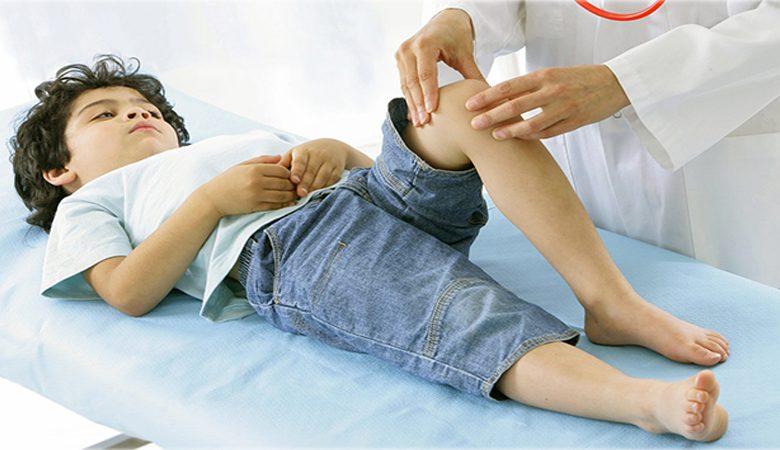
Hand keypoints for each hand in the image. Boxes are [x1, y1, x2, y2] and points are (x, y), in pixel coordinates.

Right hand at [199, 154, 298, 216]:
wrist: (214, 198)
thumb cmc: (228, 179)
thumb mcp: (243, 165)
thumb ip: (262, 160)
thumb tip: (280, 157)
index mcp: (255, 169)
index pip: (281, 169)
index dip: (289, 172)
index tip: (292, 173)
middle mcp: (257, 182)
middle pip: (284, 183)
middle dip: (293, 184)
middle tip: (299, 185)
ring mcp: (257, 196)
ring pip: (282, 195)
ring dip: (292, 195)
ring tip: (297, 194)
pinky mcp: (256, 207)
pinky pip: (275, 206)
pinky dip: (285, 205)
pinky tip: (291, 203)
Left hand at [278, 138, 347, 197]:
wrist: (333, 147)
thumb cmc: (308, 153)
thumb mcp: (295, 154)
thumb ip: (284, 164)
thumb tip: (270, 174)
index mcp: (303, 151)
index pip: (300, 161)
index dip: (297, 171)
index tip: (294, 180)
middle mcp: (317, 154)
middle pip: (311, 171)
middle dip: (306, 183)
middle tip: (300, 194)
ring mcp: (329, 161)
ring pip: (322, 176)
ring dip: (315, 187)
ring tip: (308, 196)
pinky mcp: (337, 168)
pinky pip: (331, 180)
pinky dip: (325, 187)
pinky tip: (319, 193)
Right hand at [395, 8, 484, 126]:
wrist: (445, 21)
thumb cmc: (456, 36)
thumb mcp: (466, 55)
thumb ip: (473, 75)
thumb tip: (486, 97)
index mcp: (425, 44)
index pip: (425, 74)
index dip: (428, 94)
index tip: (431, 112)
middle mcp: (409, 48)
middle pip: (412, 81)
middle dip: (418, 104)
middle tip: (424, 122)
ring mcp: (402, 53)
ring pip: (405, 84)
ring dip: (412, 105)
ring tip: (419, 122)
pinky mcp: (400, 60)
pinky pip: (404, 82)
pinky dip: (409, 98)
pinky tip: (414, 113)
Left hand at [465, 65, 629, 139]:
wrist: (614, 83)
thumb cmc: (577, 78)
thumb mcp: (552, 75)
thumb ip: (529, 85)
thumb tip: (499, 96)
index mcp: (544, 75)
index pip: (509, 86)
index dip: (487, 97)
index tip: (470, 105)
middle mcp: (552, 90)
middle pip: (516, 105)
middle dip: (492, 116)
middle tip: (474, 124)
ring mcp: (564, 107)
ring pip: (531, 123)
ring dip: (510, 131)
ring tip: (494, 135)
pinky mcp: (574, 122)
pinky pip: (547, 133)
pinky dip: (531, 137)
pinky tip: (518, 138)